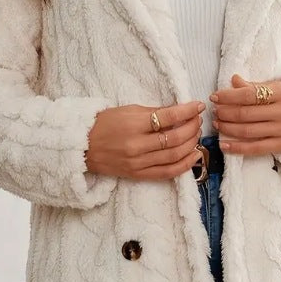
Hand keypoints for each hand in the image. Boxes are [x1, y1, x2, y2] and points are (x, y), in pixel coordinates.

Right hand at [85, 100, 205, 180]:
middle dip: (192, 127)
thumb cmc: (104, 124)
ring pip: (174, 155)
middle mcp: (137, 146)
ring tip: (196, 135)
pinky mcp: (139, 175)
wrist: (82, 147)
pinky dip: (185, 165)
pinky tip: (195, 155)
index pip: (168, 117)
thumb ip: (154, 112)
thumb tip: (179, 111)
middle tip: (197, 120)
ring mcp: (138, 163)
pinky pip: (167, 173)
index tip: (198, 106)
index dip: (187, 111)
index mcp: (133, 124)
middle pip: (174, 138)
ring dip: (191, 144)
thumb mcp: (127, 110)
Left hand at [210, 74, 280, 156]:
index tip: (215, 97)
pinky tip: (224, 146)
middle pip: (245, 114)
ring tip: (217, 124)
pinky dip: (237, 148)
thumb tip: (233, 80)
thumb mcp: (279, 87)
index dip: (228, 96)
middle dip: (225, 113)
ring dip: (227, 128)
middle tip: (214, 111)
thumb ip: (255, 86)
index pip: (248, 94)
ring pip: (248, 131)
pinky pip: (256, 148)